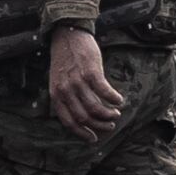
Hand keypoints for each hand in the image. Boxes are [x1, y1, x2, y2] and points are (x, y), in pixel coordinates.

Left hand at [45, 25, 125, 140]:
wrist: (67, 36)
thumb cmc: (65, 59)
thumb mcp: (58, 81)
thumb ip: (66, 97)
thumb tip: (81, 116)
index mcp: (56, 95)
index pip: (69, 122)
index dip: (82, 133)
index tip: (94, 138)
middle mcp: (65, 91)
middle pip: (84, 117)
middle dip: (99, 126)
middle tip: (110, 126)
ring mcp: (78, 82)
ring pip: (95, 108)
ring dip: (109, 115)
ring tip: (116, 113)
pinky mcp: (91, 72)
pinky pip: (104, 92)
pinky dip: (114, 99)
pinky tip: (119, 100)